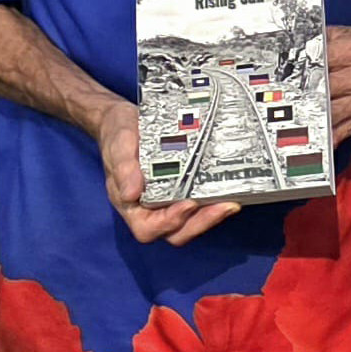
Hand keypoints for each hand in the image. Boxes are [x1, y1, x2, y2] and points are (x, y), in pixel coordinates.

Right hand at [94, 100, 238, 244]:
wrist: (126, 120)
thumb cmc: (117, 135)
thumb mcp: (118, 147)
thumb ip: (124, 169)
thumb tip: (132, 194)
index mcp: (131, 205)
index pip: (149, 228)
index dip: (170, 222)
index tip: (189, 204)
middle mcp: (150, 208)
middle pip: (177, 231)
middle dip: (202, 223)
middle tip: (226, 206)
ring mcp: (168, 200)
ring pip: (191, 220)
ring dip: (212, 215)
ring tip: (233, 202)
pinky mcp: (183, 188)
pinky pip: (199, 202)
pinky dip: (214, 199)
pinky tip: (231, 187)